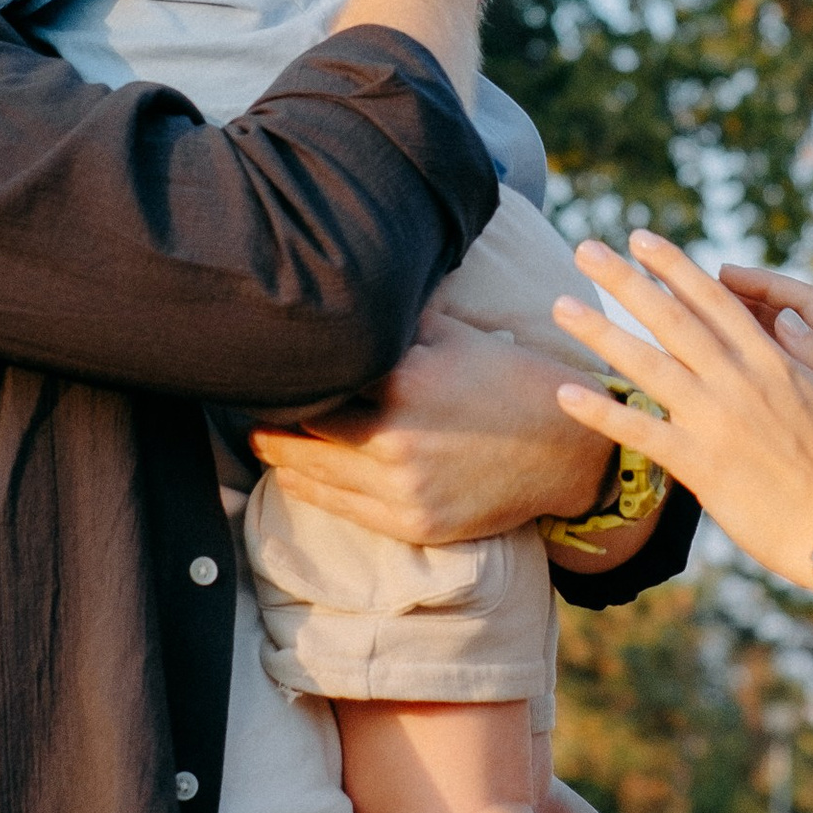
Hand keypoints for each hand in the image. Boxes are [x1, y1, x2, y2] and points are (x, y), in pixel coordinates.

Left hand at [249, 310, 618, 545]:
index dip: (285, 366)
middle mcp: (397, 437)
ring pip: (309, 470)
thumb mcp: (454, 334)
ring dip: (276, 452)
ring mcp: (403, 487)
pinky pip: (336, 506)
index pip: (318, 374)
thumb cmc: (508, 379)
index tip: (265, 357)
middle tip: (246, 396)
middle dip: (269, 411)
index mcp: (405, 379)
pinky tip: (288, 470)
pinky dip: (305, 485)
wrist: (567, 452)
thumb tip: (346, 289)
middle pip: (300, 425)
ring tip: (257, 434)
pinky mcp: (412, 523)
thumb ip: (397, 321)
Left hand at [549, 231, 812, 592]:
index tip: (642, 240)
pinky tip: (565, 394)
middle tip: (586, 249)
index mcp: (771, 362)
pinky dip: (601, 412)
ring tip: (561, 305)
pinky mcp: (700, 465)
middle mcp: (738, 382)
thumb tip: (786, 326)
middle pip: (671, 318)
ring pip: (647, 365)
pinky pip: (640, 433)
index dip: (674, 266)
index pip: (713, 300)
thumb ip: (802, 361)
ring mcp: (716, 421)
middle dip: (625, 280)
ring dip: (600, 332)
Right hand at [714, 265, 812, 532]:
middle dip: (744, 303)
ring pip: (775, 351)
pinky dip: (747, 374)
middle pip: (785, 319)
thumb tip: (783, 319)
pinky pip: (774, 384)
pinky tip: (712, 379)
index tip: (723, 274)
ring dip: (740, 337)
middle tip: (697, 295)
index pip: (804, 301)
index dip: (763, 284)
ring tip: (693, 330)